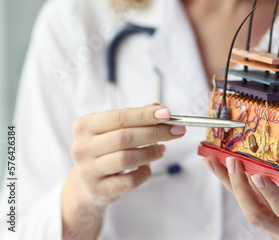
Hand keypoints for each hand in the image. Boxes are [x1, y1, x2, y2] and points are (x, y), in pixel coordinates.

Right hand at [62, 104, 184, 239]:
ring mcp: (88, 170)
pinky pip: (129, 181)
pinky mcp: (98, 189)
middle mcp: (83, 147)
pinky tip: (147, 167)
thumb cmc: (105, 150)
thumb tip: (160, 109)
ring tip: (161, 149)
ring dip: (151, 152)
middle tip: (175, 131)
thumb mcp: (113, 129)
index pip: (119, 117)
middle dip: (155, 133)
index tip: (167, 114)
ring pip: (127, 159)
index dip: (145, 115)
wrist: (87, 184)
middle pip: (125, 137)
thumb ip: (136, 117)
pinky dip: (144, 173)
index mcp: (85, 125)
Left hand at [203, 156, 278, 239]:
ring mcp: (272, 230)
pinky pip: (248, 204)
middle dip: (240, 186)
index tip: (258, 175)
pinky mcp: (265, 225)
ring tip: (212, 161)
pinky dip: (234, 187)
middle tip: (231, 161)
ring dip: (228, 184)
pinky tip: (222, 171)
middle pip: (256, 213)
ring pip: (246, 208)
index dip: (270, 193)